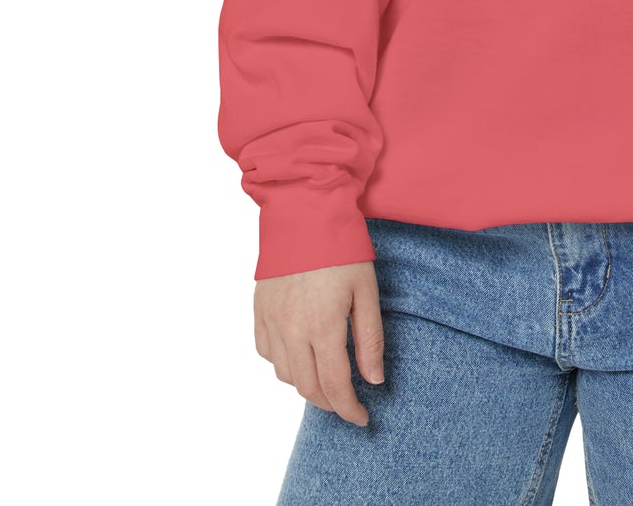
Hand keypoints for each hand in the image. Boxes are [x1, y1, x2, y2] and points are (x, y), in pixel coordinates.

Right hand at [253, 262, 384, 426]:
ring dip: (307, 385)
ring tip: (327, 379)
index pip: (334, 386)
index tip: (362, 418)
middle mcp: (291, 330)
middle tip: (348, 404)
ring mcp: (271, 321)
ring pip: (285, 374)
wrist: (303, 213)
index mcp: (322, 326)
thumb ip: (370, 339)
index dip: (349, 409)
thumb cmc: (341, 249)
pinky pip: (267, 352)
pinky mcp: (259, 311)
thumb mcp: (366, 291)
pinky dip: (283, 364)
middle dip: (330, 403)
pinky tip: (300, 356)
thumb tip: (373, 380)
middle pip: (308, 388)